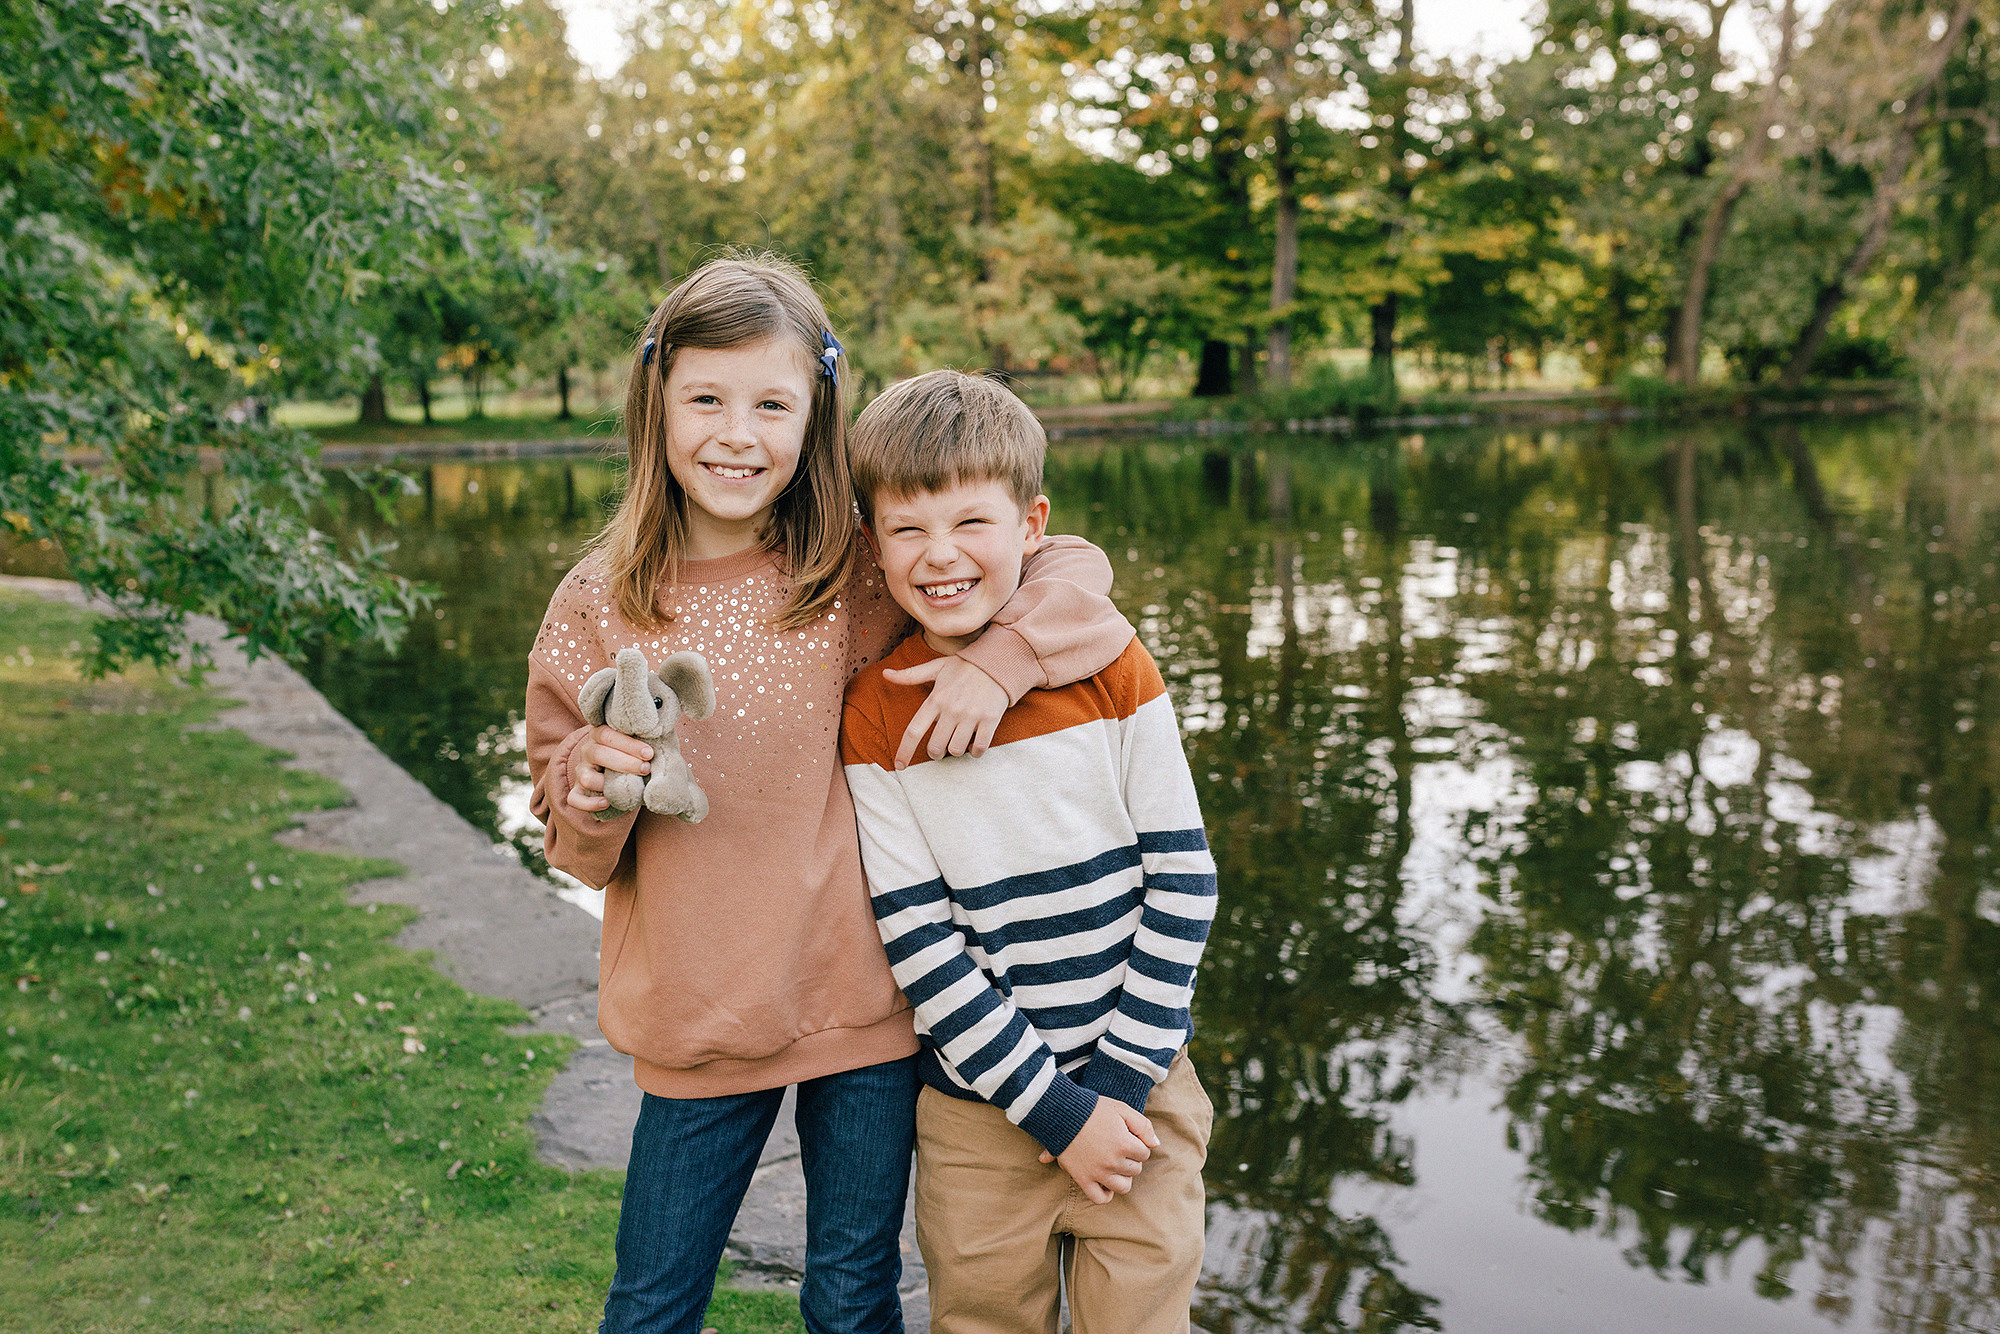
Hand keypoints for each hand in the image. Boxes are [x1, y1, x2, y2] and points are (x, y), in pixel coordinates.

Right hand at [565, 725, 652, 812]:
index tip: (649, 753)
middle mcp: (587, 751)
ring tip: (628, 787)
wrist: (617, 769)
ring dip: (607, 783)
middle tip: (645, 768)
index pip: (608, 735)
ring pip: (586, 777)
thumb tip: (665, 738)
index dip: (629, 744)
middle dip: (624, 762)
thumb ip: (644, 742)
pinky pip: (575, 798)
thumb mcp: (636, 744)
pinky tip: (606, 803)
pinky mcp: (577, 790)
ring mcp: (581, 771)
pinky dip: (589, 803)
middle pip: (598, 753)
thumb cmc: (632, 754)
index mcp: (599, 734)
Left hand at [882, 655, 1008, 768]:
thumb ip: (910, 675)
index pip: (914, 730)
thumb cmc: (964, 666)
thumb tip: (885, 674)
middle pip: (936, 747)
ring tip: (958, 742)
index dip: (904, 751)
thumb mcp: (936, 667)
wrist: (998, 660)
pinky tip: (974, 743)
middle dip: (935, 753)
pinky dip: (975, 751)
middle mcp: (951, 709)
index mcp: (935, 699)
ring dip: (956, 751)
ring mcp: (971, 715)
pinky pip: (979, 748)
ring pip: (956, 750)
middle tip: (939, 749)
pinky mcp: (990, 719)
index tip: (899, 765)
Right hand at [1041, 1100, 1158, 1204]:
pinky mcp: (1083, 1179)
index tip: (1127, 1136)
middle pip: (1135, 1170)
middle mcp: (1113, 1162)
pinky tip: (1106, 1182)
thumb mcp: (1122, 1109)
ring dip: (1122, 1176)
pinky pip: (1100, 1198)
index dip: (1137, 1144)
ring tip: (1114, 1164)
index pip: (1145, 1153)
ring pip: (1123, 1186)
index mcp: (1124, 1144)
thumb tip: (1156, 1145)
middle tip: (1117, 1146)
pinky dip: (1106, 1194)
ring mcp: (1098, 1173)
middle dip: (1130, 1158)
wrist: (1062, 1113)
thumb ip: (1143, 1126)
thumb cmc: (1093, 1109)